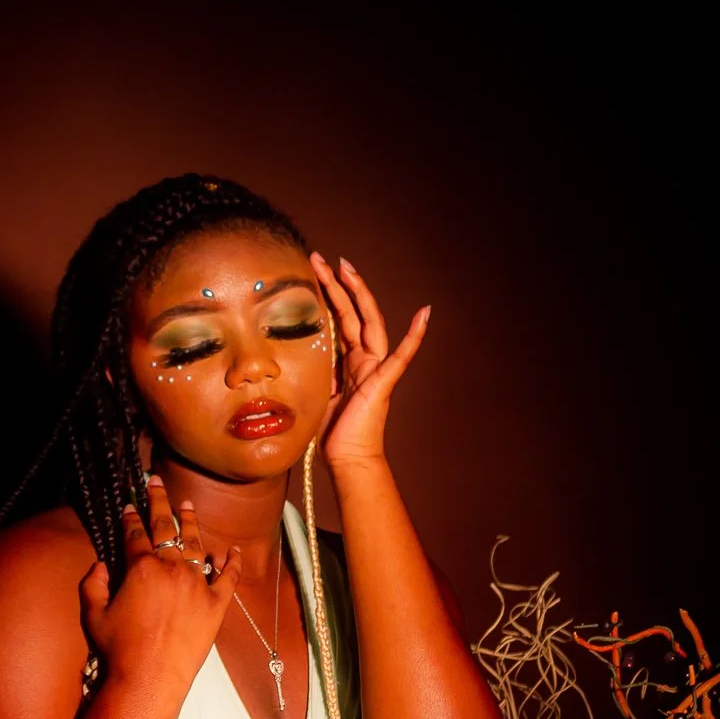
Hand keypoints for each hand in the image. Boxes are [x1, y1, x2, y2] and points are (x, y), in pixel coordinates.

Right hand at [79, 476, 241, 690]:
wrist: (150, 678)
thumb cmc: (118, 650)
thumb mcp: (93, 615)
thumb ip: (92, 585)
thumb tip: (99, 565)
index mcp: (142, 568)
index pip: (136, 533)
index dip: (132, 517)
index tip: (130, 504)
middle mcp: (172, 569)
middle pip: (166, 528)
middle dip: (160, 502)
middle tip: (158, 482)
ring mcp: (198, 585)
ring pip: (196, 545)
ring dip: (191, 522)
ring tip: (188, 505)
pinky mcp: (216, 605)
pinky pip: (228, 577)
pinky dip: (231, 562)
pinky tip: (233, 550)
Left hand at [310, 252, 429, 468]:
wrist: (347, 459)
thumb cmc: (331, 433)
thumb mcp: (315, 393)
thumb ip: (314, 371)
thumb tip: (294, 354)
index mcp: (349, 362)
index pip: (338, 320)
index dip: (328, 296)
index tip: (312, 273)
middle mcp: (365, 360)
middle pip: (353, 313)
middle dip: (337, 285)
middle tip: (320, 259)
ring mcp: (376, 369)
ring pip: (370, 323)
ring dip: (360, 294)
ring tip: (347, 268)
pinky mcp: (383, 383)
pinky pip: (402, 356)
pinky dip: (415, 335)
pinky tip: (425, 314)